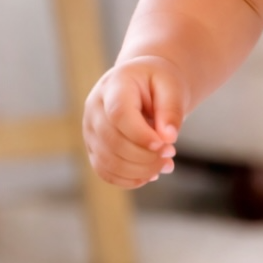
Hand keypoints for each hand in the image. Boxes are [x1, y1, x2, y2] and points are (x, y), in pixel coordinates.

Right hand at [82, 56, 187, 189]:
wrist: (144, 83)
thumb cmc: (159, 82)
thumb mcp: (172, 87)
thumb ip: (171, 110)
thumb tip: (168, 138)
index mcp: (114, 86)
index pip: (119, 115)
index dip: (141, 135)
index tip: (165, 144)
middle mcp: (95, 108)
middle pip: (113, 142)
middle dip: (146, 156)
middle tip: (171, 153)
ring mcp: (90, 130)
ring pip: (108, 162)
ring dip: (141, 171)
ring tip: (165, 164)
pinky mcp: (94, 148)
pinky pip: (106, 172)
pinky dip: (129, 180)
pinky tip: (151, 174)